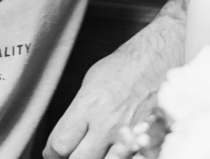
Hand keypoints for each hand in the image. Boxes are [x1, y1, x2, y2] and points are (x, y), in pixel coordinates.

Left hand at [43, 15, 180, 158]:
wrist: (157, 60)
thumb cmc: (124, 67)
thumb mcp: (89, 83)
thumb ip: (77, 112)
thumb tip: (66, 134)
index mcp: (88, 105)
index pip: (59, 144)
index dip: (52, 151)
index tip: (54, 151)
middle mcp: (107, 123)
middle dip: (70, 158)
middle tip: (72, 151)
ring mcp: (128, 135)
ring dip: (96, 158)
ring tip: (94, 150)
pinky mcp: (146, 140)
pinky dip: (119, 157)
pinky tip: (115, 150)